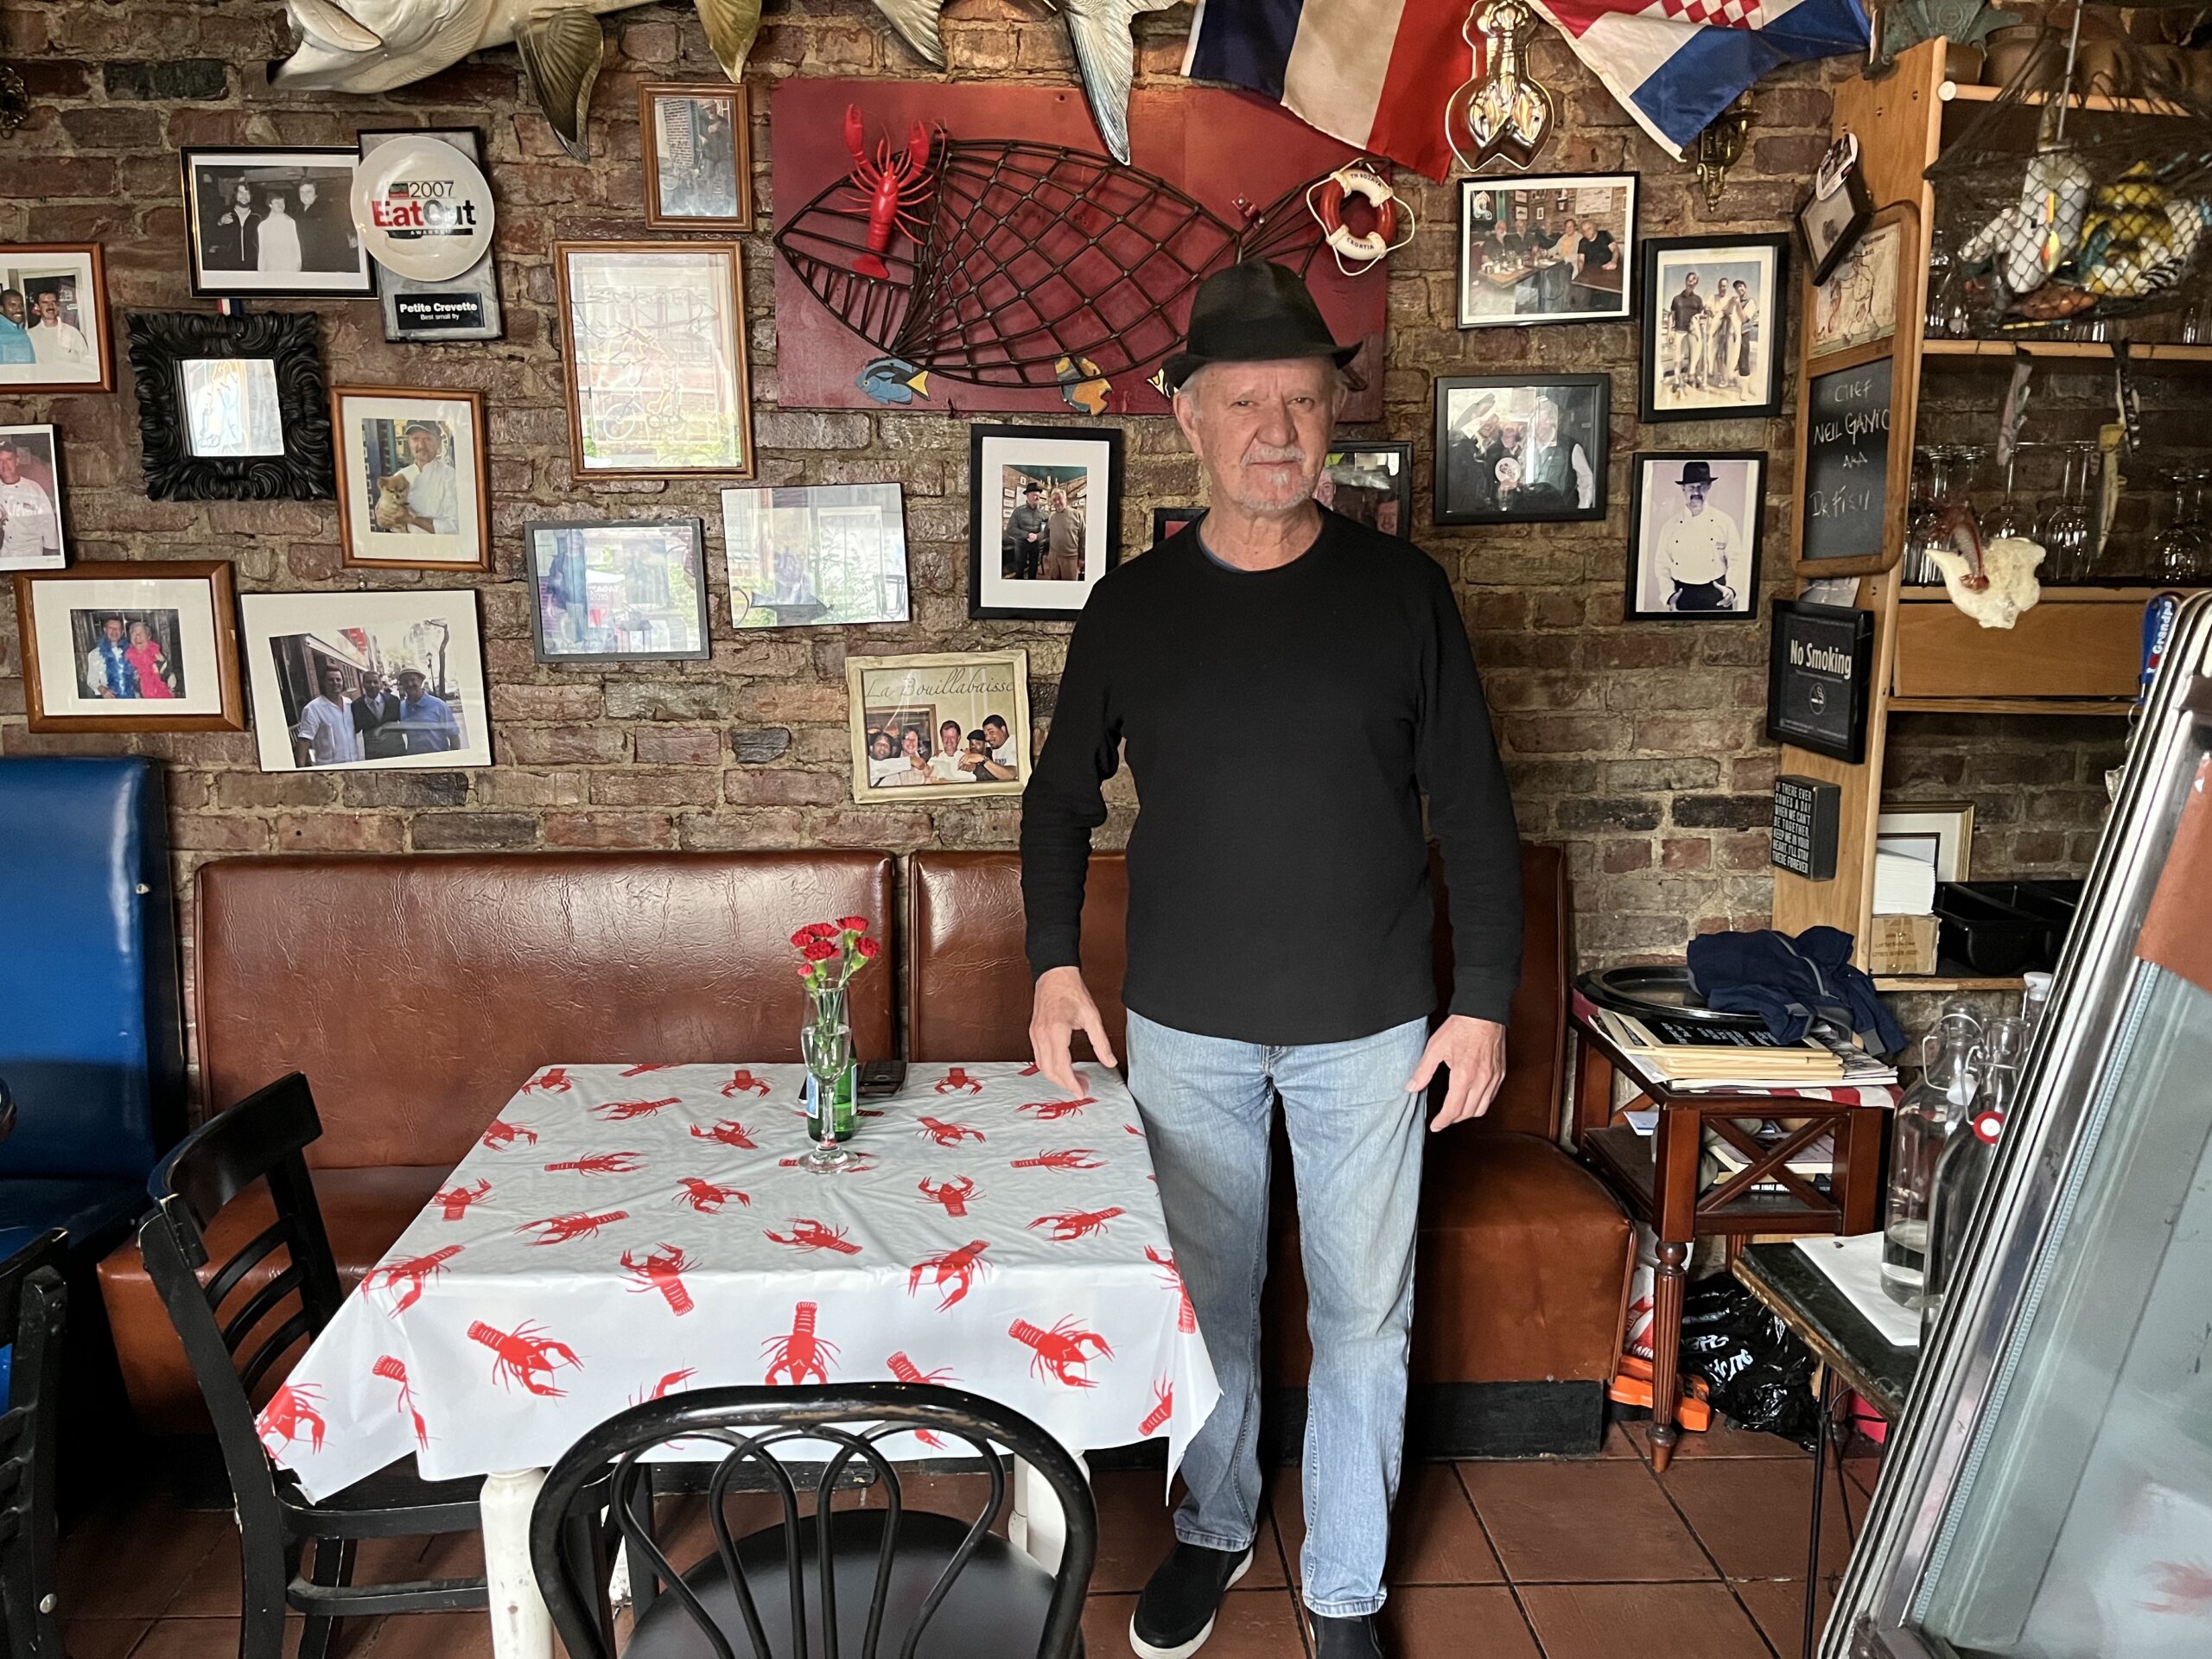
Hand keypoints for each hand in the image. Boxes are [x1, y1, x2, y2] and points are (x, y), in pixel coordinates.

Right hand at [1029, 965, 1115, 1097]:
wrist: (1054, 975)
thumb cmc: (1072, 992)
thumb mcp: (1092, 1017)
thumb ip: (1101, 1042)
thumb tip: (1109, 1062)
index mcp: (1057, 1032)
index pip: (1061, 1067)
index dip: (1071, 1083)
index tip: (1081, 1092)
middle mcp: (1042, 1035)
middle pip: (1049, 1071)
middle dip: (1065, 1083)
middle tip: (1083, 1087)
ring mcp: (1035, 1034)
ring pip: (1042, 1066)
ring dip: (1058, 1076)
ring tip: (1076, 1078)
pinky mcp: (1034, 1033)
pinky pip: (1039, 1057)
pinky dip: (1051, 1066)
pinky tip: (1065, 1066)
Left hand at [1406, 1015, 1507, 1131]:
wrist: (1483, 1012)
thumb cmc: (1461, 1027)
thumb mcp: (1435, 1047)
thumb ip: (1423, 1071)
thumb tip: (1411, 1087)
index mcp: (1464, 1074)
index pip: (1453, 1109)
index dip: (1442, 1121)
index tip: (1435, 1125)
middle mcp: (1482, 1079)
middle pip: (1468, 1113)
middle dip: (1453, 1119)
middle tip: (1442, 1119)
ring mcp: (1494, 1077)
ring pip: (1483, 1108)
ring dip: (1468, 1114)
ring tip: (1455, 1112)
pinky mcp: (1501, 1073)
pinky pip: (1492, 1097)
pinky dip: (1481, 1103)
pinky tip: (1471, 1099)